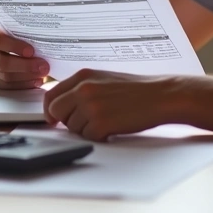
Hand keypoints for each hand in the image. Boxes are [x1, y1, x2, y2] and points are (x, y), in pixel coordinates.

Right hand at [0, 23, 49, 89]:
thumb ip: (23, 32)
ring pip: (5, 76)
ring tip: (42, 75)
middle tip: (43, 66)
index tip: (32, 51)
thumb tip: (44, 41)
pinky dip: (22, 85)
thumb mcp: (14, 27)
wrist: (2, 40)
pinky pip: (5, 86)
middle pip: (2, 62)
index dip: (16, 47)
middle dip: (25, 66)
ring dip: (26, 77)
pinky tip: (34, 81)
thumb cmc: (12, 31)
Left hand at [43, 69, 189, 140]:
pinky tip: (113, 127)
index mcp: (83, 76)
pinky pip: (88, 136)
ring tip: (108, 120)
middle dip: (67, 121)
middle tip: (86, 122)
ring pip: (73, 127)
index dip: (51, 109)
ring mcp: (91, 105)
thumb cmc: (137, 90)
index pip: (51, 94)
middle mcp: (83, 88)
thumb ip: (82, 88)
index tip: (53, 117)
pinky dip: (100, 136)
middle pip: (57, 112)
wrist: (161, 96)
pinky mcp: (101, 122)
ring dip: (87, 129)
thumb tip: (63, 102)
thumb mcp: (104, 79)